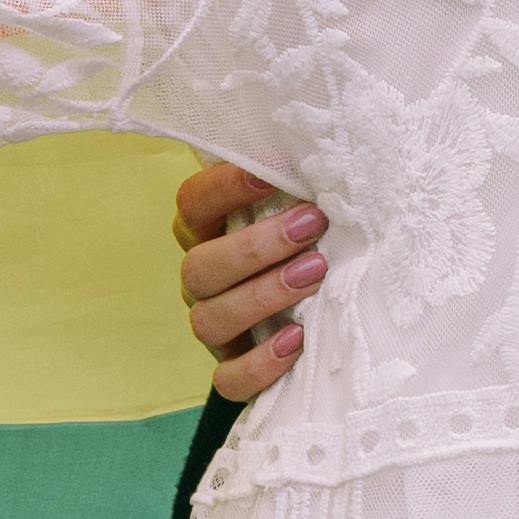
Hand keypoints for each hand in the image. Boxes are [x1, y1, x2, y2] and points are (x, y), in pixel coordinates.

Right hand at [173, 155, 320, 401]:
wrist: (326, 304)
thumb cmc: (314, 236)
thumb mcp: (303, 201)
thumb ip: (296, 176)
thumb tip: (319, 139)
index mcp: (208, 229)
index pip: (192, 203)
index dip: (223, 188)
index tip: (271, 174)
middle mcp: (202, 279)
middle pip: (200, 267)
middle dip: (256, 247)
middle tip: (311, 226)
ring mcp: (214, 326)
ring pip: (208, 320)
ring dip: (263, 296)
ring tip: (316, 275)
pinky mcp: (232, 369)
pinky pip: (228, 380)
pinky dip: (259, 364)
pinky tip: (297, 340)